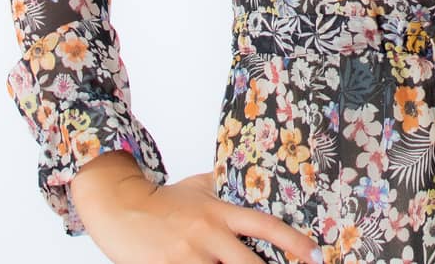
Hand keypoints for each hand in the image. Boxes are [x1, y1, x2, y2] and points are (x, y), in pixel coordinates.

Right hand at [71, 152, 323, 263]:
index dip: (293, 242)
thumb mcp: (198, 187)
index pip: (264, 225)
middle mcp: (207, 233)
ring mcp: (188, 256)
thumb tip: (256, 179)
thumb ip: (226, 188)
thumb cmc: (162, 200)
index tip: (315, 255)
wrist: (119, 206)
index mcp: (218, 212)